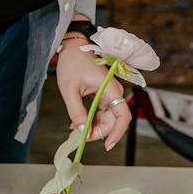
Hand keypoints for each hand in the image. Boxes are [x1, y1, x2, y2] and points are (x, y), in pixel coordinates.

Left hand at [57, 34, 128, 150]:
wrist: (72, 48)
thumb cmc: (72, 64)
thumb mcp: (69, 90)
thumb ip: (76, 112)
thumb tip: (82, 131)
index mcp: (110, 89)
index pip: (123, 116)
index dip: (117, 133)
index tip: (106, 145)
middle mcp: (115, 93)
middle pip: (114, 121)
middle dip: (98, 131)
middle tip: (79, 135)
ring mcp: (110, 94)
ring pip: (107, 119)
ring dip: (93, 126)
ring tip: (74, 127)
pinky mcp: (105, 96)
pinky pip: (102, 113)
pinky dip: (92, 120)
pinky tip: (78, 122)